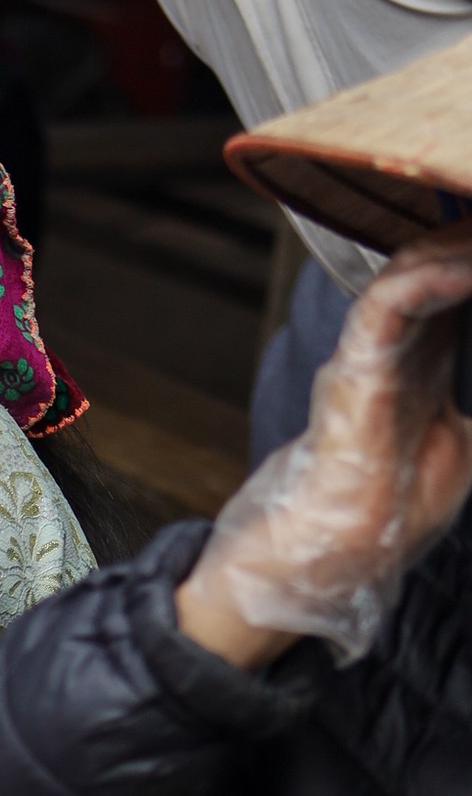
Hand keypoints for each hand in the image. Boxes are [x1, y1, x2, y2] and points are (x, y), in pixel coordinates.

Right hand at [177, 227, 471, 669]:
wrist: (337, 558)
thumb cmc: (390, 513)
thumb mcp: (465, 448)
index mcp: (423, 358)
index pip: (457, 282)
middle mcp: (396, 344)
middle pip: (435, 262)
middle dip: (468, 236)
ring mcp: (371, 352)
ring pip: (412, 269)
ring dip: (457, 246)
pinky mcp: (353, 369)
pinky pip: (389, 304)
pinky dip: (432, 277)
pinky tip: (468, 266)